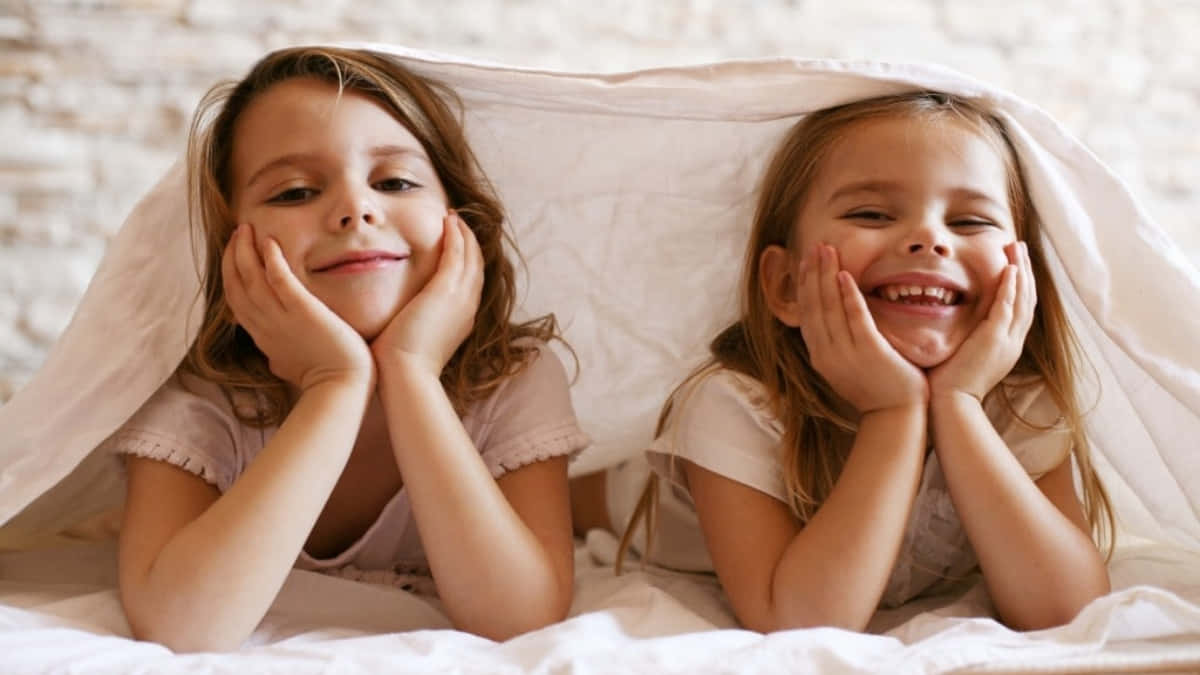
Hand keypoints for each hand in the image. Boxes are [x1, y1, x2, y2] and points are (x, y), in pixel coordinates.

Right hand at [222, 224, 373, 391]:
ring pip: (250, 278)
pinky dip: (271, 260)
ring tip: (245, 228)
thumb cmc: (324, 379)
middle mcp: (265, 326)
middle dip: (232, 256)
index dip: (231, 275)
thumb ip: (279, 356)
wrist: (342, 388)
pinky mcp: (303, 311)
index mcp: (262, 337)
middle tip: (237, 233)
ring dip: (245, 251)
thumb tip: (274, 360)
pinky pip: (280, 280)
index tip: (234, 254)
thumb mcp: (290, 366)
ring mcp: (281, 319)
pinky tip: (269, 241)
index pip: (236, 300)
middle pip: (236, 285)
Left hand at [371, 212, 483, 377]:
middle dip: (470, 243)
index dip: (466, 261)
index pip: (471, 282)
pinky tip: (447, 221)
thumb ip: (412, 323)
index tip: (455, 244)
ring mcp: (461, 298)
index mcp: (462, 319)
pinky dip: (456, 235)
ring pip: (471, 256)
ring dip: (464, 234)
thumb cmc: (400, 366)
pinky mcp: (447, 290)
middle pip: (477, 265)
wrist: (405, 376)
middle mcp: (468, 307)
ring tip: (454, 217)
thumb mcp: (414, 339)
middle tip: (459, 223)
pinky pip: (457, 253)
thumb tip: (393, 317)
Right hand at [799, 244, 927, 413]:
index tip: (807, 261)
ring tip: (826, 251)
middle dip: (812, 273)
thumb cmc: (878, 390)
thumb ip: (841, 341)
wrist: (897, 417)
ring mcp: (846, 354)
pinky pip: (855, 318)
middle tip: (814, 246)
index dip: (805, 285)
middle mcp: (826, 354)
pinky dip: (848, 296)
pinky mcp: (869, 352)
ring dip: (826, 276)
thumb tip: (837, 315)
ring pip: (829, 307)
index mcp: (820, 356)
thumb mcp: (849, 365)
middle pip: (813, 306)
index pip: (806, 313)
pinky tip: (845, 275)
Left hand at [928, 241, 1035, 401]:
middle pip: (1027, 299)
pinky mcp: (995, 340)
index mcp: (1005, 346)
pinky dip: (1011, 287)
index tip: (1013, 263)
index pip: (1018, 309)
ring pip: (1022, 299)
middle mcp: (1011, 342)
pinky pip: (1008, 308)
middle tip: (1020, 246)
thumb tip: (949, 324)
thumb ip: (963, 339)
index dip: (1018, 284)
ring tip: (1017, 248)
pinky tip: (1010, 269)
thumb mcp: (961, 357)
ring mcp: (1006, 341)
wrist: (950, 406)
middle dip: (1024, 271)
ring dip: (1021, 271)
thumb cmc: (947, 386)